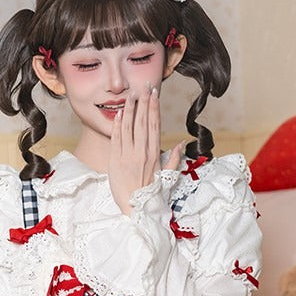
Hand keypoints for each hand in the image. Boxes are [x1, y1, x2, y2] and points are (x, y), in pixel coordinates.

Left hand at [109, 84, 183, 215]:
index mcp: (155, 154)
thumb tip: (180, 144)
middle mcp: (142, 152)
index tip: (154, 94)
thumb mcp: (166, 177)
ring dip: (130, 109)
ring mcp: (128, 155)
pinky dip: (118, 125)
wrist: (135, 209)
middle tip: (144, 86)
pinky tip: (119, 113)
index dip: (154, 108)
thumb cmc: (150, 195)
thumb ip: (174, 159)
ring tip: (131, 95)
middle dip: (144, 102)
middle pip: (143, 121)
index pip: (155, 125)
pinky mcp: (115, 161)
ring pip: (129, 127)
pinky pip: (116, 138)